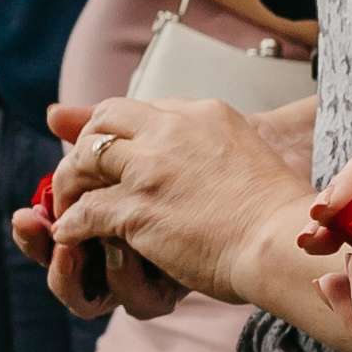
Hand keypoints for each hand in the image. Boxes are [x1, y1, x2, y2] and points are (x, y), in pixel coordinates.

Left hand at [41, 97, 311, 317]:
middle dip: (84, 144)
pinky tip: (71, 235)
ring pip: (83, 159)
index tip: (116, 154)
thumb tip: (209, 151)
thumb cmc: (277, 212)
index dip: (122, 132)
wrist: (282, 242)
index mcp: (203, 113)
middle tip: (81, 174)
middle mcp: (171, 130)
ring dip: (69, 183)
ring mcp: (150, 168)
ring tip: (68, 205)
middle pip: (104, 120)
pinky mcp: (136, 208)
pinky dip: (71, 223)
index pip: (144, 109)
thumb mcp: (250, 154)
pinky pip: (85, 210)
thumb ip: (214, 143)